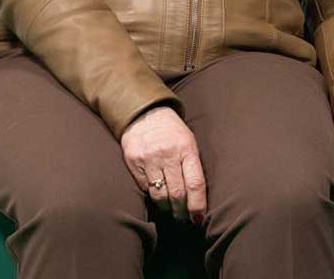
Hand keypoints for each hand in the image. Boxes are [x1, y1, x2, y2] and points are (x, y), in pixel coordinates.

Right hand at [120, 106, 206, 223]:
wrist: (144, 113)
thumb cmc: (172, 131)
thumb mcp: (189, 142)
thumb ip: (193, 166)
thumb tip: (197, 197)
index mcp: (186, 148)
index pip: (195, 183)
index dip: (198, 205)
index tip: (199, 218)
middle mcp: (168, 154)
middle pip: (177, 194)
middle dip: (182, 212)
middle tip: (184, 221)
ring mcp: (149, 159)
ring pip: (159, 195)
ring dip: (167, 209)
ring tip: (172, 213)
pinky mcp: (134, 163)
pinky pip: (145, 188)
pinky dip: (152, 196)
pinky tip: (157, 197)